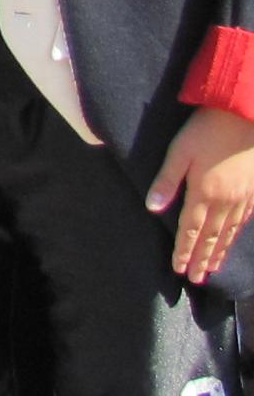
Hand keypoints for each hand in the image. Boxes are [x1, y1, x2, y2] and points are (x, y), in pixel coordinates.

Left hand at [146, 106, 253, 282]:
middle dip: (202, 259)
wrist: (244, 116)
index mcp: (203, 193)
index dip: (184, 251)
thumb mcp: (179, 152)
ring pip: (228, 233)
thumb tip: (152, 208)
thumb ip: (166, 181)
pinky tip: (231, 241)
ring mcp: (242, 198)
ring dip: (219, 252)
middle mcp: (224, 201)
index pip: (190, 230)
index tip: (179, 269)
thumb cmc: (206, 130)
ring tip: (213, 269)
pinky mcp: (252, 191)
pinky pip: (243, 221)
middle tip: (196, 279)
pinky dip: (235, 236)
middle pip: (211, 237)